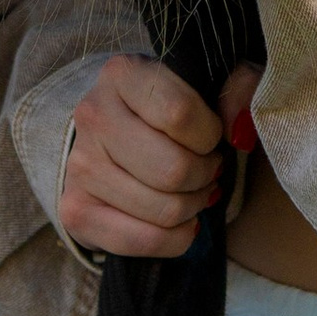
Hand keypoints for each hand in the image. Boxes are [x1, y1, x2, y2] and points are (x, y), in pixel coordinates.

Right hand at [62, 53, 262, 261]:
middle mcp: (93, 115)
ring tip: (194, 191)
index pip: (179, 114)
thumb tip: (240, 130)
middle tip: (208, 170)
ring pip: (163, 209)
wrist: (111, 136)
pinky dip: (176, 239)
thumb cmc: (166, 108)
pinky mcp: (76, 210)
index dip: (210, 135)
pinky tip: (181, 222)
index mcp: (122, 74)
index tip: (211, 136)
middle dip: (205, 176)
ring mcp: (79, 165)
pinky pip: (143, 241)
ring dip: (193, 207)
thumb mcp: (205, 84)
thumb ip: (238, 87)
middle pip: (173, 169)